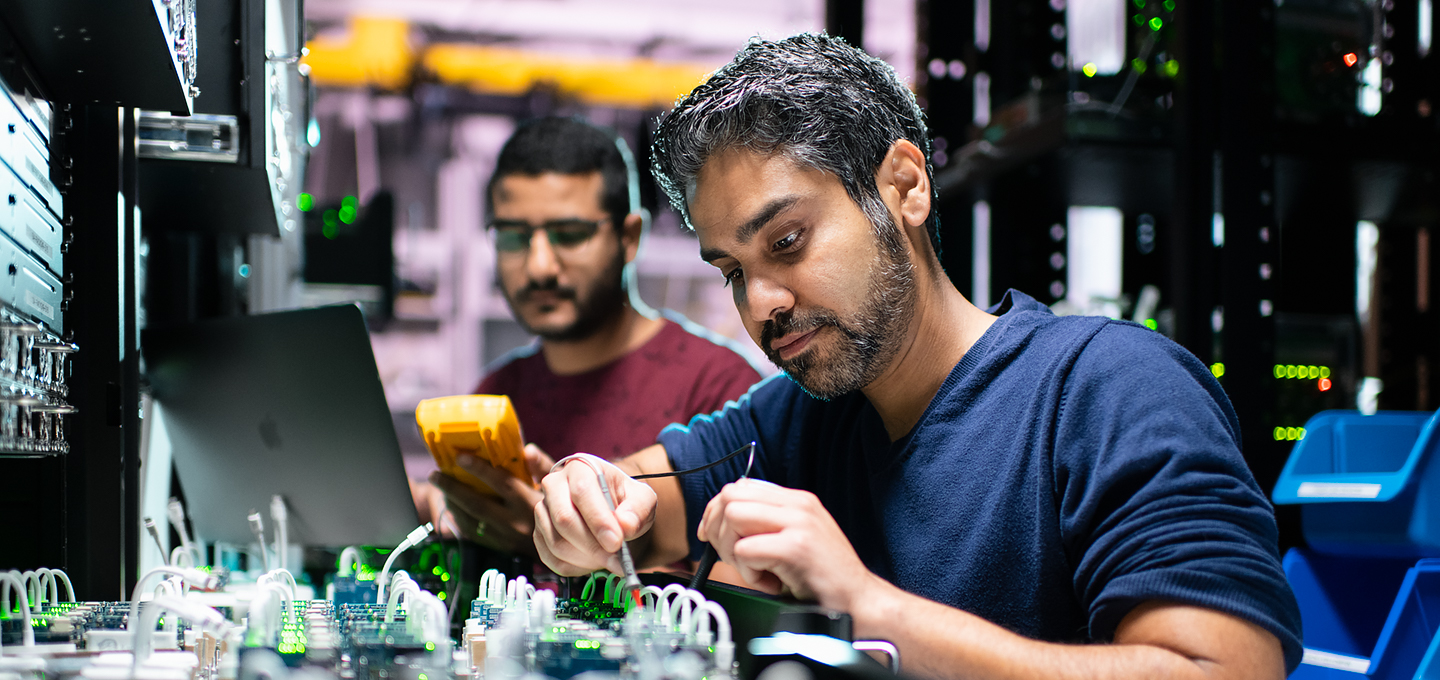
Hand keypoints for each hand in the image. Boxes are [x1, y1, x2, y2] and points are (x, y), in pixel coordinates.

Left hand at [429, 443, 552, 554]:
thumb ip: (542, 466)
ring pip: (471, 520)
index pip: (501, 483)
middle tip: (436, 474)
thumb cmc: (561, 506)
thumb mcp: (558, 483)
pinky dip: (459, 519)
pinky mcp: (500, 548)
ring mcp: (506, 537)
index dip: (479, 469)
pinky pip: (473, 534)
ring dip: (452, 503)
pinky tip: (453, 506)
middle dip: (453, 487)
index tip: (461, 457)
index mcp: (530, 502)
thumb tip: (527, 449)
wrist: (566, 543)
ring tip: (441, 487)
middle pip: (477, 503)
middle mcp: (516, 522)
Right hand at [533, 455, 656, 576]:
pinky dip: (576, 567)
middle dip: (592, 545)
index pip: (582, 491)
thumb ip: (638, 509)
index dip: (598, 520)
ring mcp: (544, 511)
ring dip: (586, 559)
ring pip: (556, 542)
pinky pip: (551, 558)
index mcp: (580, 468)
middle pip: (564, 519)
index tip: (616, 542)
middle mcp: (555, 485)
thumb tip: (626, 525)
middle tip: (616, 560)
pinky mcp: (540, 535)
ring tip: (610, 560)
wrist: (613, 509)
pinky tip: (594, 562)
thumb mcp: (642, 498)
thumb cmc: (624, 500)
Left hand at [697, 479, 874, 610]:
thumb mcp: (796, 539)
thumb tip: (721, 522)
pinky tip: (771, 583)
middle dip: (718, 530)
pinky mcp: (796, 547)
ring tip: (757, 571)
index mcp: (797, 500)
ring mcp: (799, 523)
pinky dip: (749, 573)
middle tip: (733, 558)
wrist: (860, 602)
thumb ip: (768, 524)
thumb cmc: (824, 578)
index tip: (712, 535)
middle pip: (730, 496)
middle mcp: (798, 505)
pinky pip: (744, 550)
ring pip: (733, 517)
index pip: (739, 486)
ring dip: (732, 551)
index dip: (717, 511)